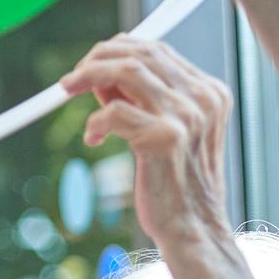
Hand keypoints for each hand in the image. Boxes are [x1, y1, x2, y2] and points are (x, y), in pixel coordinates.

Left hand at [63, 38, 230, 251]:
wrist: (193, 228)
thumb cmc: (176, 184)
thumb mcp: (167, 132)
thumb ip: (140, 99)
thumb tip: (100, 74)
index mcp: (210, 93)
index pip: (158, 50)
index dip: (118, 50)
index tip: (91, 64)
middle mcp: (203, 99)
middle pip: (142, 52)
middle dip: (98, 57)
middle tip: (71, 77)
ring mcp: (187, 116)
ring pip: (128, 70)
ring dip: (88, 74)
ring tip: (68, 88)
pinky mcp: (166, 138)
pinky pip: (115, 112)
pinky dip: (95, 122)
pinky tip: (92, 138)